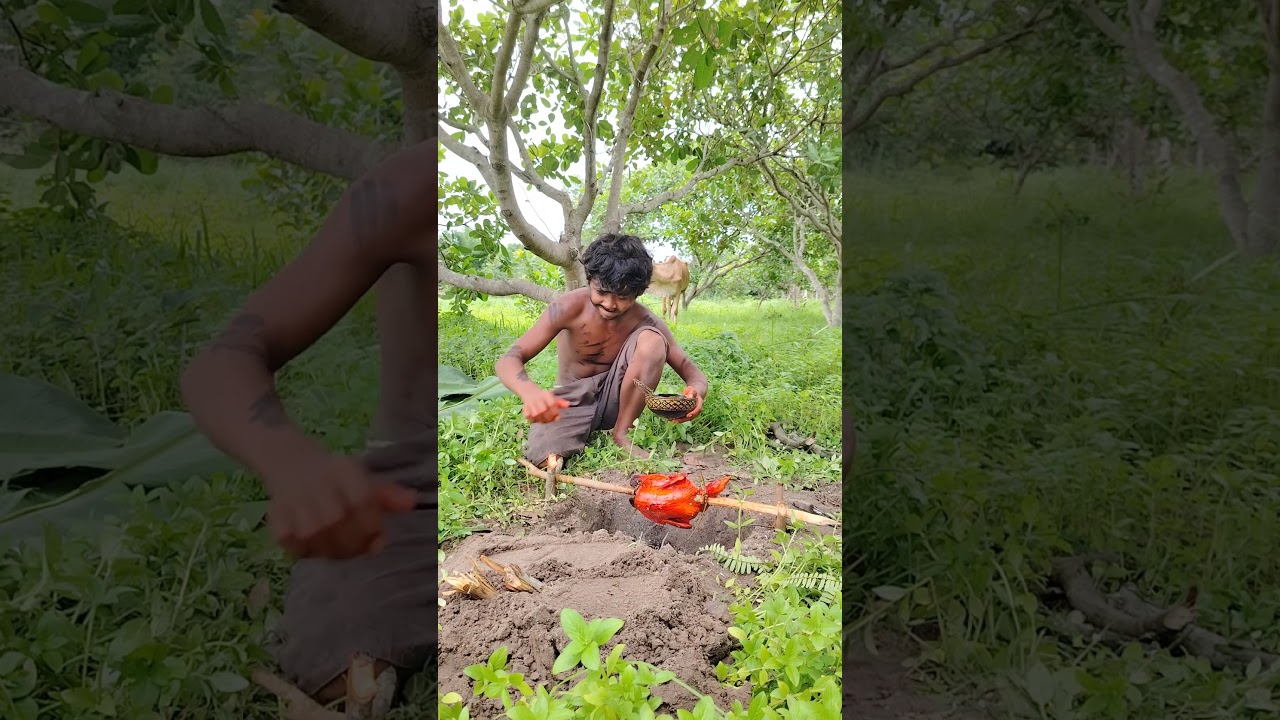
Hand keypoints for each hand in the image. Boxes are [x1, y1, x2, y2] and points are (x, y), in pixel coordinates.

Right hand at [264, 453, 416, 559]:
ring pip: (326, 548)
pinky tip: (317, 540)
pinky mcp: (280, 527)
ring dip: (337, 551)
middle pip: (346, 534)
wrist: (292, 466)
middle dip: (358, 545)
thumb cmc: (336, 477)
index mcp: (344, 474)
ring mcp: (297, 511)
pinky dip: (312, 552)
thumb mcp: (364, 478)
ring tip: (338, 540)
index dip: (374, 528)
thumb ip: (389, 494)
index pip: (365, 509)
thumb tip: (412, 502)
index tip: (377, 534)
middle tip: (358, 542)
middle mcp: (320, 492)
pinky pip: (303, 553)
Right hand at [522, 388, 569, 422]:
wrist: (529, 392)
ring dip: (543, 420)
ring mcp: (531, 405)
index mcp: (546, 395)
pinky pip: (531, 419)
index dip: (555, 412)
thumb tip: (568, 405)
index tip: (557, 415)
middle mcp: (538, 399)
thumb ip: (561, 402)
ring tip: (544, 418)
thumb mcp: (553, 397)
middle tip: (551, 418)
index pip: (552, 404)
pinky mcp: (525, 411)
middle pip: (545, 412)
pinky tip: (537, 418)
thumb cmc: (544, 397)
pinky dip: (535, 420)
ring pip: (538, 417)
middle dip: (550, 418)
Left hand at [671, 386, 703, 422]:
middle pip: (692, 417)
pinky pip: (684, 417)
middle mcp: (697, 410)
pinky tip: (672, 419)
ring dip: (680, 420)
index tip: (688, 415)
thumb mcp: (692, 389)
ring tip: (673, 421)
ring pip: (687, 418)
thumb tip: (690, 397)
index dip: (693, 413)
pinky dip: (679, 419)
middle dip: (684, 419)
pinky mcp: (688, 414)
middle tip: (676, 420)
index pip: (698, 409)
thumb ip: (692, 392)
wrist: (692, 394)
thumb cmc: (692, 391)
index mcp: (699, 403)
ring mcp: (692, 413)